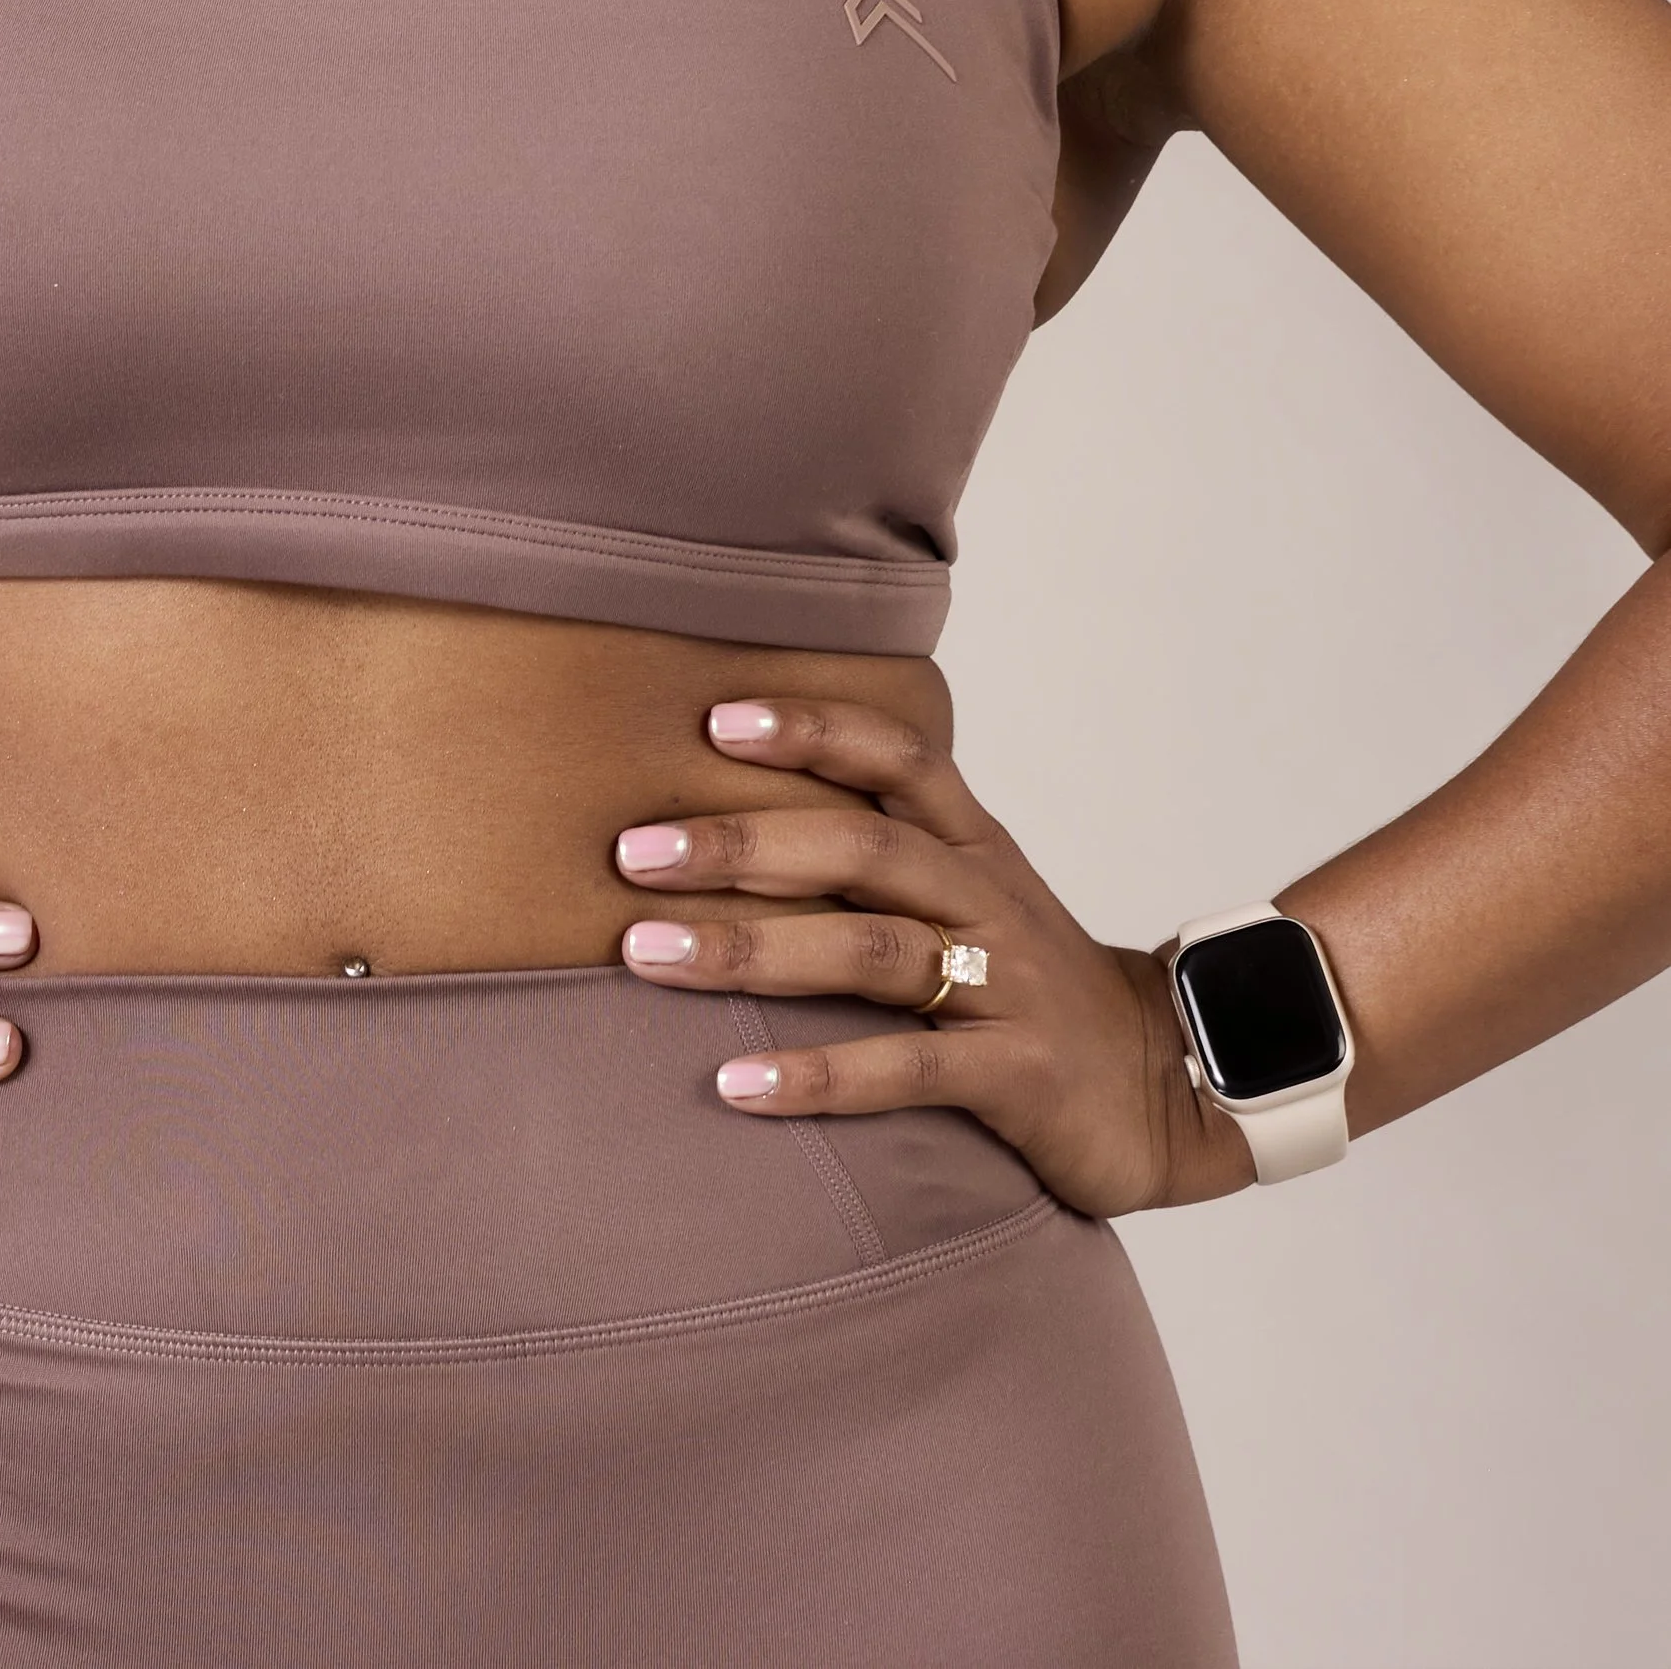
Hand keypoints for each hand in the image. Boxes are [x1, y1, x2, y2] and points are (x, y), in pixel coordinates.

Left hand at [612, 699, 1250, 1216]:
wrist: (1171, 1086)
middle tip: (631, 851)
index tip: (715, 717)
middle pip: (859, 844)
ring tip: (648, 954)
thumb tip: (735, 822)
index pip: (896, 757)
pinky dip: (818, 1074)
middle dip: (740, 840)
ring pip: (869, 949)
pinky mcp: (1018, 1077)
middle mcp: (986, 898)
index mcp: (973, 845)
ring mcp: (1006, 985)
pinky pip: (906, 1070)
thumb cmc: (1032, 987)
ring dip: (751, 947)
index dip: (814, 728)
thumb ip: (880, 859)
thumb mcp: (971, 900)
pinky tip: (737, 1084)